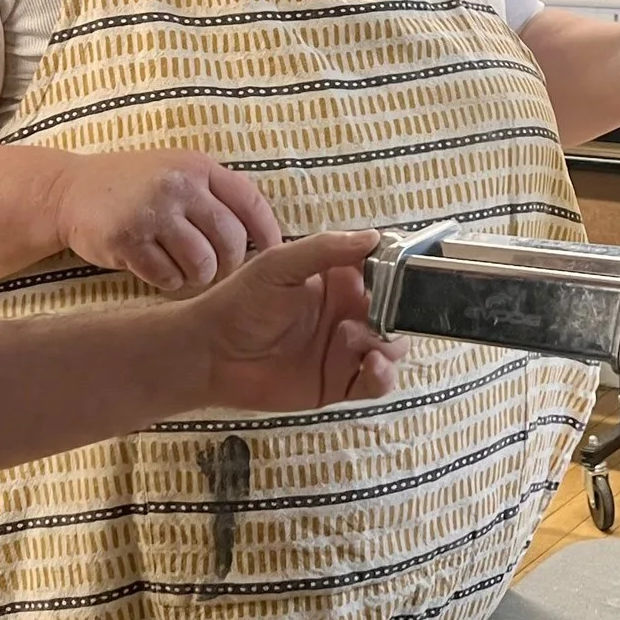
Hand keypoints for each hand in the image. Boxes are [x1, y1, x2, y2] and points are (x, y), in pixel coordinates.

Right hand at [51, 148, 283, 291]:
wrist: (70, 190)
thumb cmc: (134, 186)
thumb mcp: (177, 173)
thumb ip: (215, 194)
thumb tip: (265, 236)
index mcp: (197, 167)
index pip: (250, 202)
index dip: (268, 233)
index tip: (274, 254)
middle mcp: (178, 186)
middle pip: (230, 240)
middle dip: (230, 263)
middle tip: (218, 270)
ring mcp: (151, 213)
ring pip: (201, 263)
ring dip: (199, 277)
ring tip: (187, 272)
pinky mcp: (126, 240)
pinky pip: (167, 277)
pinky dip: (168, 281)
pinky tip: (160, 271)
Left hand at [189, 230, 405, 410]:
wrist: (211, 354)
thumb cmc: (241, 302)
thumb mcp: (281, 265)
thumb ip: (326, 249)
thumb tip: (374, 236)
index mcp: (340, 279)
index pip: (386, 273)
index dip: (401, 275)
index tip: (409, 277)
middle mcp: (349, 313)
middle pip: (397, 313)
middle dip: (401, 315)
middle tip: (383, 317)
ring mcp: (347, 349)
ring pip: (393, 347)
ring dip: (389, 344)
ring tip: (357, 340)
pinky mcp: (340, 383)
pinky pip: (378, 383)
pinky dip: (384, 375)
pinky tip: (372, 365)